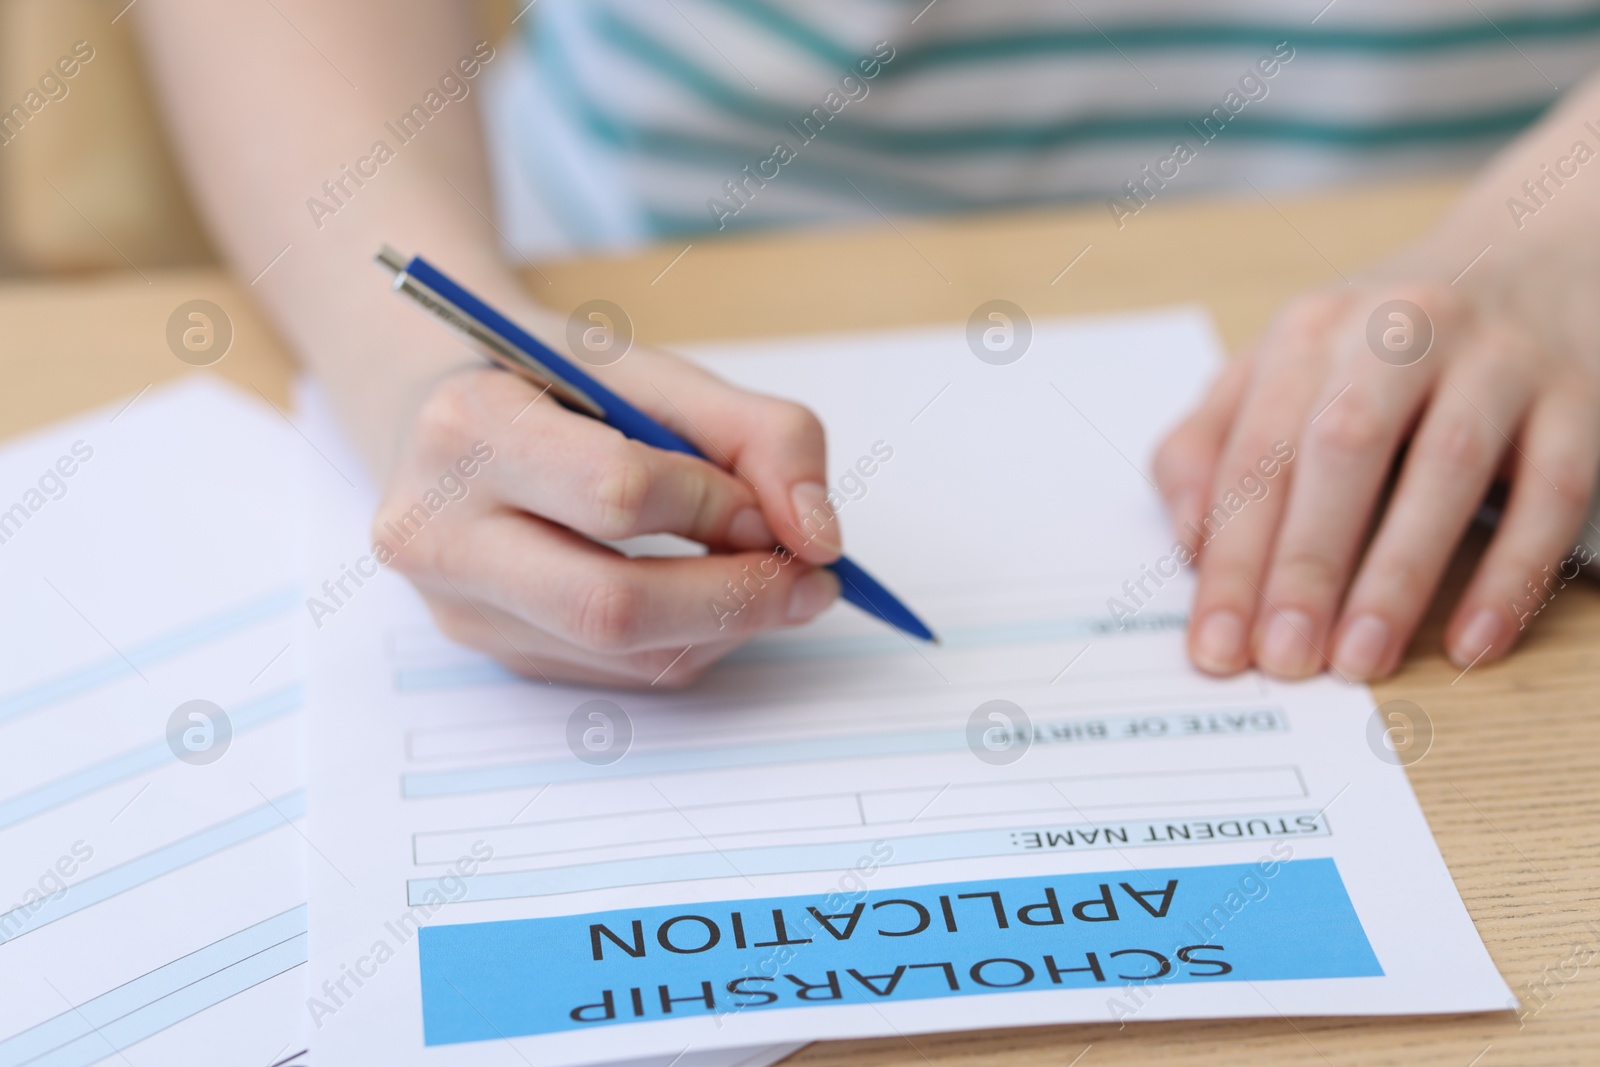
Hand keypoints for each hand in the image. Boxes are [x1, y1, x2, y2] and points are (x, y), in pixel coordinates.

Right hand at [373, 352, 842, 686]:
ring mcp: (458, 609)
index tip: (774, 505)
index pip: (617, 494)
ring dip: (725, 624)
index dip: (719, 506)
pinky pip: (623, 675)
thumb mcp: (657, 372)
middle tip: (809, 577)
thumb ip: (760, 433)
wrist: (448, 417)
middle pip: (611, 607)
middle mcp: (439, 532)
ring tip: (760, 572)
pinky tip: (701, 593)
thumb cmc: (559, 387)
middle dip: (736, 597)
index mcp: (467, 429)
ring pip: (627, 656)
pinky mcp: (494, 655)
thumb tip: (821, 539)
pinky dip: (691, 639)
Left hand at [1154, 235, 1599, 680]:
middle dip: (1306, 564)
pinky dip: (1513, 571)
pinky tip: (1472, 641)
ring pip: (1446, 465)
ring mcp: (1497, 358)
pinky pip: (1553, 489)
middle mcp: (1401, 330)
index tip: (1215, 645)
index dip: (1231, 558)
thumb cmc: (1375, 353)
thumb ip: (1209, 450)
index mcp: (1310, 332)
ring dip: (1398, 573)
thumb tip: (1188, 542)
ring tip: (1360, 660)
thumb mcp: (1275, 375)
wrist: (1530, 261)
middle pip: (1343, 448)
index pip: (1257, 454)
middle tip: (1283, 659)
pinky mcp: (1576, 397)